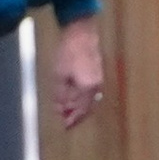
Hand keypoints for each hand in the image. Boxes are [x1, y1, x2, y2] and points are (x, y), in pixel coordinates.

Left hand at [54, 13, 105, 132]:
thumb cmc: (69, 52)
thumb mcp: (59, 75)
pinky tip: (75, 98)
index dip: (72, 119)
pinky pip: (91, 93)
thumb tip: (60, 108)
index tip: (65, 126)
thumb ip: (61, 94)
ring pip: (90, 101)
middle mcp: (96, 86)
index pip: (81, 110)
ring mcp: (98, 79)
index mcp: (87, 88)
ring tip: (70, 113)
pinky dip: (84, 99)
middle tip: (67, 123)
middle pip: (88, 108)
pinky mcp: (97, 73)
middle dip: (77, 116)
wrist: (81, 33)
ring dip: (80, 108)